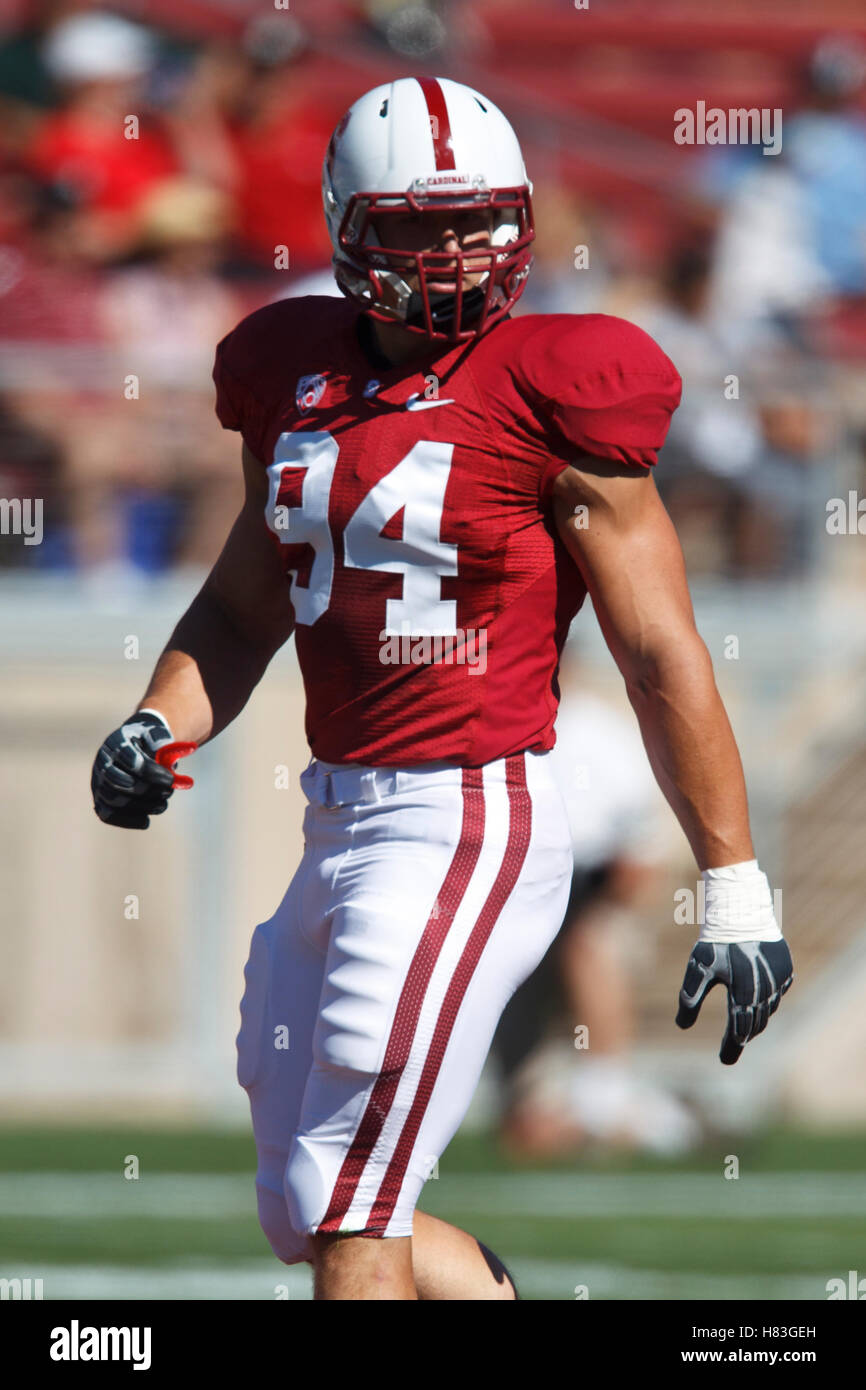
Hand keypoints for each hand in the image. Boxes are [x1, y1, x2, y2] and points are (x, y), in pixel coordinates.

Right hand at [91, 711, 175, 828]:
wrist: (139, 750)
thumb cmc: (151, 743)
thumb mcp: (159, 734)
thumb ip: (163, 741)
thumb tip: (172, 758)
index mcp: (116, 742)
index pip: (126, 756)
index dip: (149, 770)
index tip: (171, 779)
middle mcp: (102, 762)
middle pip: (118, 780)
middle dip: (148, 789)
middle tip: (169, 792)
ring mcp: (98, 781)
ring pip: (114, 800)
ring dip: (142, 805)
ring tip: (163, 804)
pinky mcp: (100, 799)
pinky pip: (108, 814)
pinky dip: (129, 820)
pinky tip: (146, 820)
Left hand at [675, 939, 792, 1065]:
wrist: (741, 912)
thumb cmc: (715, 942)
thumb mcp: (698, 969)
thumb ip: (689, 999)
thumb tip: (681, 1026)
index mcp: (743, 996)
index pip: (737, 1033)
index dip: (731, 1048)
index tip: (724, 1060)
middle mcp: (765, 993)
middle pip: (755, 1025)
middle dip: (743, 1036)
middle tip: (732, 1045)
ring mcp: (778, 981)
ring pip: (768, 1011)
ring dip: (756, 1021)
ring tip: (744, 1028)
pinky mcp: (785, 970)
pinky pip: (778, 994)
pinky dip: (768, 1002)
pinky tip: (759, 1003)